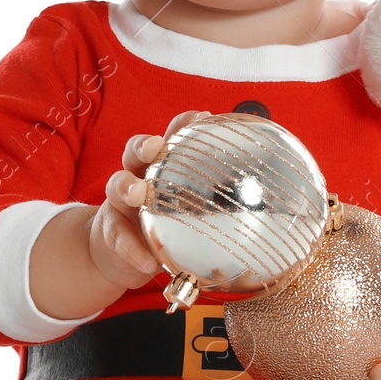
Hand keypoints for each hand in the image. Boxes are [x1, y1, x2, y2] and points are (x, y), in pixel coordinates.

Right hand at [87, 109, 212, 291]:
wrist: (119, 256)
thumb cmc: (163, 229)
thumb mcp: (191, 216)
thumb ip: (219, 210)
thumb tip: (270, 213)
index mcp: (161, 169)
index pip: (172, 137)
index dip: (184, 125)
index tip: (204, 117)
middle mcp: (138, 178)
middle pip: (135, 151)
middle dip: (144, 145)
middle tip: (156, 147)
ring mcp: (120, 203)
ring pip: (116, 184)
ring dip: (127, 187)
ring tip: (137, 196)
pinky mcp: (110, 230)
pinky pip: (118, 237)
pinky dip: (133, 249)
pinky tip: (148, 262)